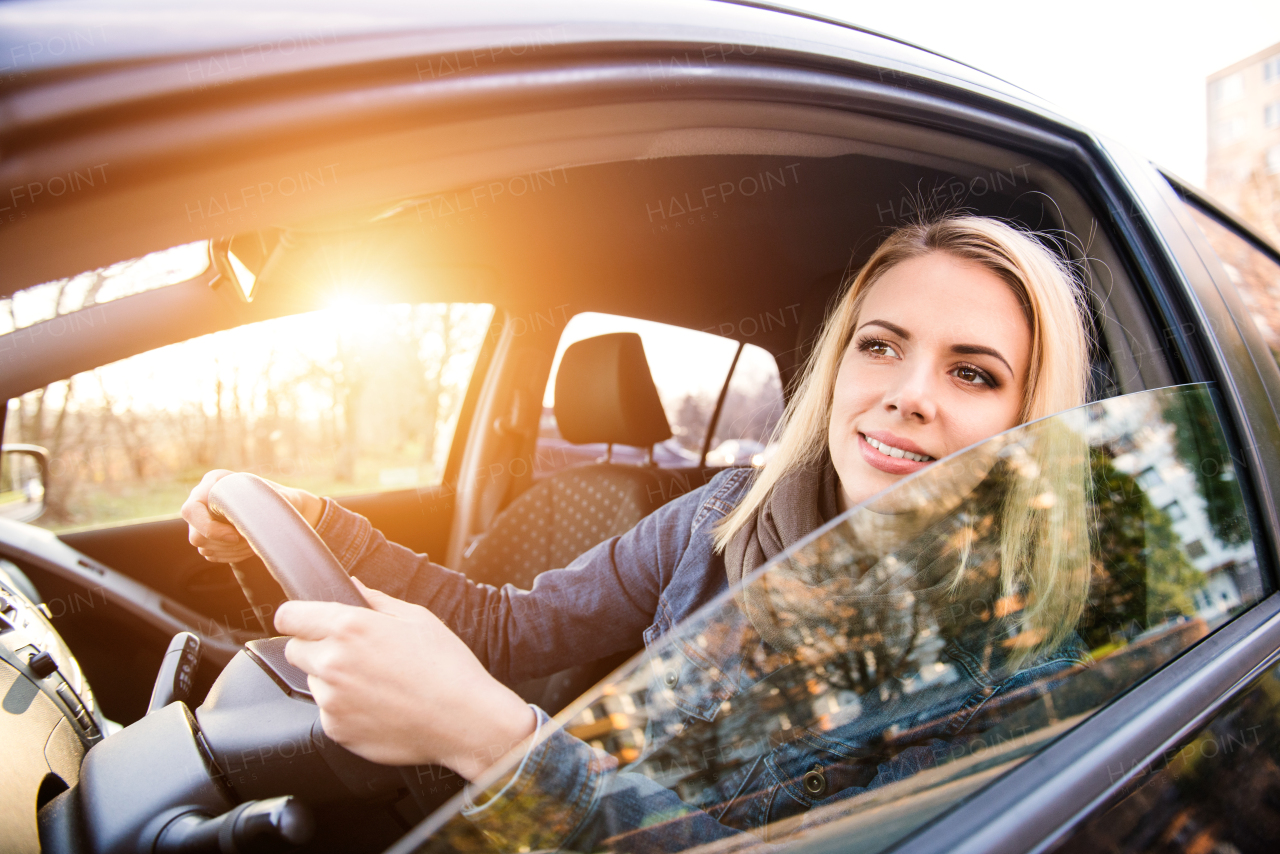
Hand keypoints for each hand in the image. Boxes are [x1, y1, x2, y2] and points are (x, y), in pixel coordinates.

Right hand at [182, 470, 322, 563]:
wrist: (283, 508)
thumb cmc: (283, 499)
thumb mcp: (280, 497)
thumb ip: (268, 504)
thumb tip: (259, 518)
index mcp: (215, 481)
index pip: (192, 509)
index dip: (210, 528)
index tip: (236, 536)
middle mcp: (202, 498)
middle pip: (195, 535)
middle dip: (224, 544)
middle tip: (248, 541)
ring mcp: (202, 518)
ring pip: (203, 546)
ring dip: (229, 550)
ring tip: (252, 542)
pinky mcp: (208, 535)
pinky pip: (210, 553)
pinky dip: (230, 555)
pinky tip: (248, 547)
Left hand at [275, 579, 535, 778]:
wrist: (464, 720)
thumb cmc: (447, 667)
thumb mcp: (417, 618)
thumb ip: (376, 600)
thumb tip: (353, 587)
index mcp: (349, 628)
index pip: (288, 616)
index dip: (296, 617)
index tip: (304, 621)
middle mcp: (332, 663)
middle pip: (294, 650)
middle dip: (316, 647)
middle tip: (353, 654)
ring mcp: (332, 700)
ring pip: (313, 682)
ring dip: (332, 680)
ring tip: (375, 683)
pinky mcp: (337, 730)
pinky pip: (329, 713)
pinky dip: (346, 708)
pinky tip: (379, 705)